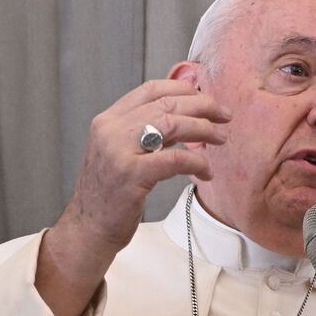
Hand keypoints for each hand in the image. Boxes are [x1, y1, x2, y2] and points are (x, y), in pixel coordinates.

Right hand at [36, 79, 229, 315]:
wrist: (89, 227)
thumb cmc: (111, 193)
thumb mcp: (121, 152)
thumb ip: (144, 132)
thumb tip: (184, 115)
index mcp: (108, 120)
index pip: (150, 90)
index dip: (183, 88)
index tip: (206, 96)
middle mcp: (111, 129)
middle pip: (166, 104)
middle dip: (203, 106)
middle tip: (225, 116)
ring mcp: (119, 151)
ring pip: (173, 125)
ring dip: (205, 129)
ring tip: (222, 138)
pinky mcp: (132, 174)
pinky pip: (176, 159)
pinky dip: (198, 162)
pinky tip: (207, 171)